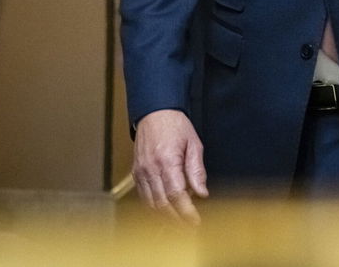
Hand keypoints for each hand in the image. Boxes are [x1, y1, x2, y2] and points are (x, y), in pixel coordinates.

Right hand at [133, 109, 207, 223]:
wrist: (154, 112)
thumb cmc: (175, 125)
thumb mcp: (194, 143)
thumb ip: (197, 170)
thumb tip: (202, 193)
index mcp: (167, 161)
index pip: (177, 195)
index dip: (186, 212)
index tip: (195, 221)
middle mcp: (151, 168)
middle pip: (162, 203)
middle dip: (176, 219)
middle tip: (189, 226)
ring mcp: (141, 172)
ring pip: (151, 203)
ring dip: (165, 216)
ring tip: (179, 222)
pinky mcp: (136, 173)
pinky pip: (143, 196)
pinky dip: (154, 206)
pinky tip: (165, 209)